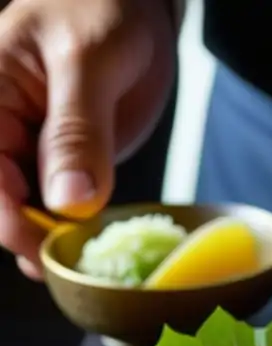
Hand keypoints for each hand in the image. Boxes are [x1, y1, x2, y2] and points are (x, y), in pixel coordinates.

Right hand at [0, 0, 175, 278]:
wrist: (136, 9)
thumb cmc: (104, 13)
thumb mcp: (90, 63)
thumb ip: (78, 131)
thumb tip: (70, 201)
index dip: (9, 218)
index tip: (46, 249)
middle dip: (30, 238)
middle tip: (69, 271)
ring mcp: (28, 147)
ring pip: (27, 208)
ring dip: (53, 239)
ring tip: (83, 267)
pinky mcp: (60, 162)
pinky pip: (59, 204)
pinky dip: (75, 228)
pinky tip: (94, 247)